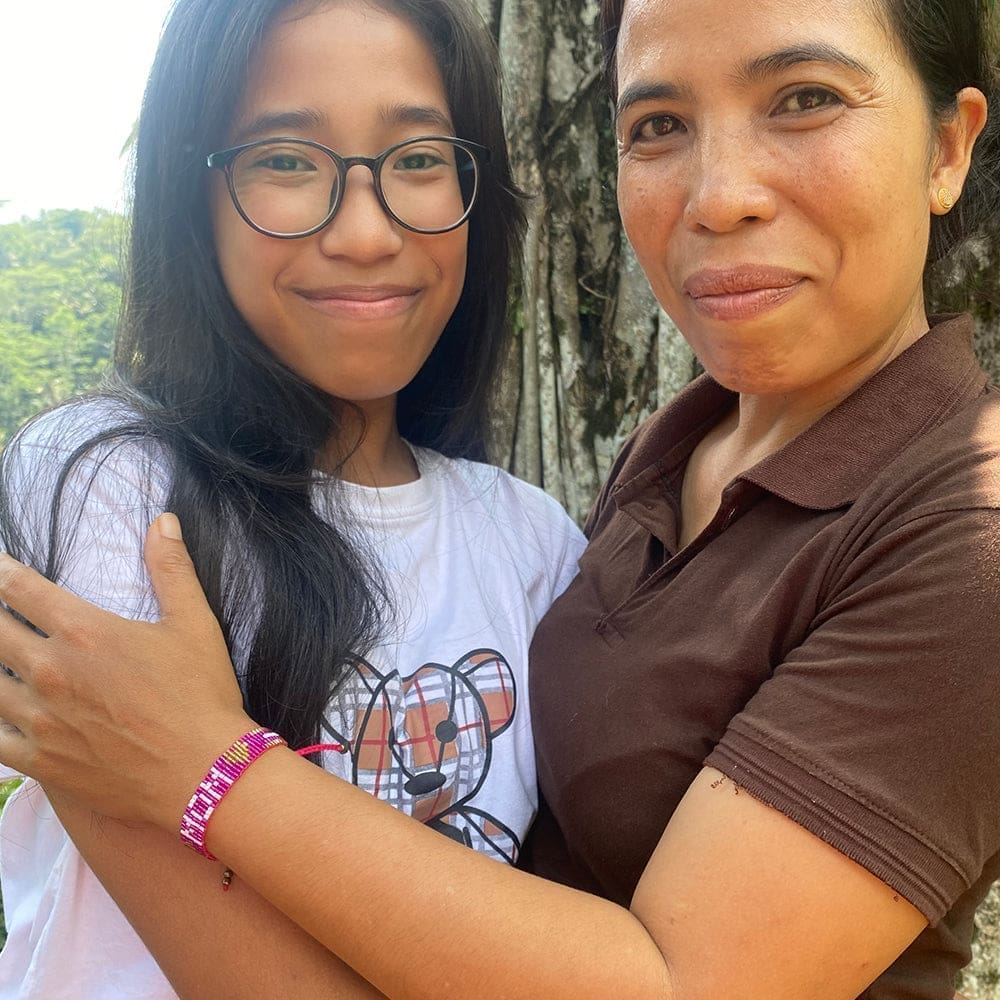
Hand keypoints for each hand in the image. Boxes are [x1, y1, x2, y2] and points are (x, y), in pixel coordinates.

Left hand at [0, 513, 253, 829]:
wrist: (203, 772)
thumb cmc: (202, 694)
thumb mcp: (195, 623)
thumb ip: (171, 568)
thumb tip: (162, 519)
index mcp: (85, 631)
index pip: (21, 589)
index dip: (0, 571)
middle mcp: (51, 670)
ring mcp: (40, 719)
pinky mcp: (40, 760)